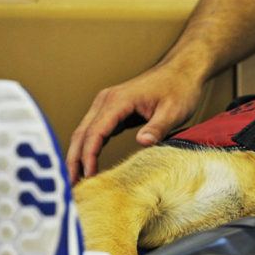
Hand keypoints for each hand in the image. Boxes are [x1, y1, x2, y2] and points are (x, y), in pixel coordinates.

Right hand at [67, 67, 201, 183]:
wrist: (182, 70)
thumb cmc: (179, 88)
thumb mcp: (174, 111)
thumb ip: (157, 127)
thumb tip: (143, 142)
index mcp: (118, 100)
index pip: (95, 132)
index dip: (89, 155)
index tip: (88, 176)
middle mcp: (106, 101)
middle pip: (82, 133)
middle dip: (74, 159)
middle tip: (71, 184)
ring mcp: (107, 105)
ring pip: (85, 132)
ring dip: (78, 155)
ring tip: (75, 179)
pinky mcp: (113, 111)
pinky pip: (95, 131)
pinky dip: (89, 148)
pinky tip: (88, 165)